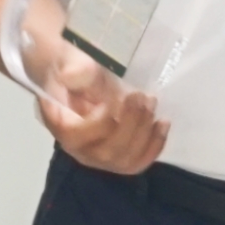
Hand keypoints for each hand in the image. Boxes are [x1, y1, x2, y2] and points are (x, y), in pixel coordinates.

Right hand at [35, 48, 168, 175]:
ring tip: (151, 103)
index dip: (101, 121)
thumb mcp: (70, 61)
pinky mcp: (118, 157)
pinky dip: (154, 145)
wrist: (76, 80)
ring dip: (145, 133)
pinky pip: (138, 162)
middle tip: (140, 96)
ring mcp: (99, 157)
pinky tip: (163, 123)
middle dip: (130, 124)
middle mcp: (78, 148)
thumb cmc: (73, 70)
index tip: (116, 97)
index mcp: (60, 126)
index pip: (78, 136)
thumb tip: (77, 73)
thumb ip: (75, 68)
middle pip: (107, 152)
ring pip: (125, 160)